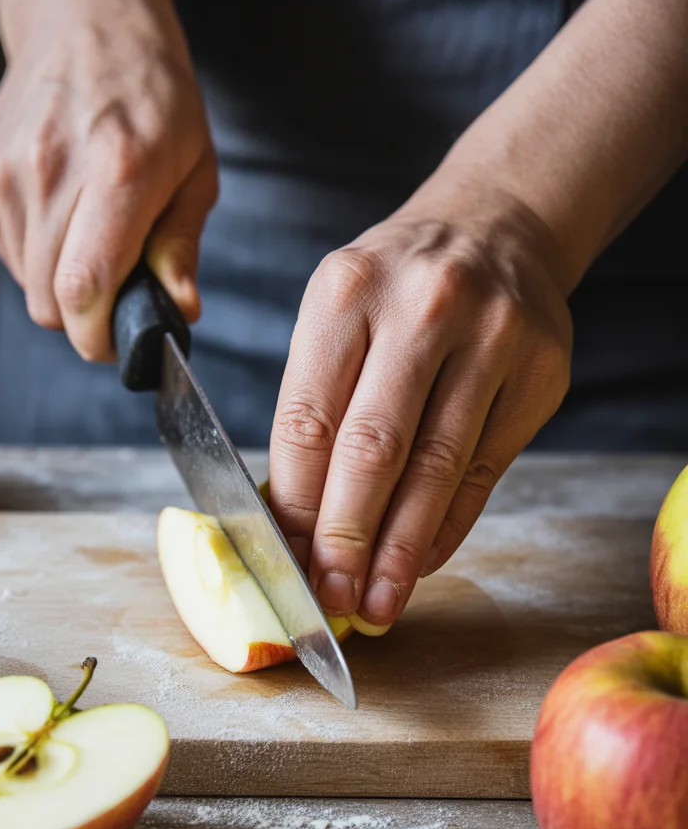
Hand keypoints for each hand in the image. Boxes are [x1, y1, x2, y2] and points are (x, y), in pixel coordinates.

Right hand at [0, 0, 216, 359]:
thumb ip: (183, 246)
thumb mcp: (196, 168)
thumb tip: (179, 311)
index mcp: (117, 171)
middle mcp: (52, 172)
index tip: (118, 342)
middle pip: (49, 303)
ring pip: (27, 286)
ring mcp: (7, 174)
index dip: (98, 337)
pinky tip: (63, 214)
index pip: (85, 289)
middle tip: (117, 290)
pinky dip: (37, 256)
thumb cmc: (151, 95)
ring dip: (62, 285)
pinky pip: (9, 255)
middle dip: (85, 318)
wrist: (85, 21)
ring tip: (92, 235)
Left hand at [269, 174, 572, 626]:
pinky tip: (422, 561)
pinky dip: (448, 525)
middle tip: (331, 598)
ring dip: (401, 549)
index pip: (309, 421)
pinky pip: (484, 469)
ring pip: (436, 469)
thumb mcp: (337, 315)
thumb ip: (316, 406)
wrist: (496, 227)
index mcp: (346, 294)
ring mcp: (491, 337)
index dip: (295, 505)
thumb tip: (295, 521)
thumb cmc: (395, 288)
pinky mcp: (539, 371)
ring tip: (378, 601)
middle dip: (346, 539)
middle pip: (373, 450)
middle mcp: (421, 309)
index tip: (287, 562)